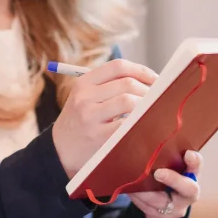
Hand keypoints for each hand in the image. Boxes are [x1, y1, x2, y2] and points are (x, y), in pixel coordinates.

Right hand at [52, 58, 157, 178]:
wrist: (59, 151)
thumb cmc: (80, 122)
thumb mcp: (85, 98)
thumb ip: (110, 86)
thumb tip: (151, 81)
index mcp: (84, 83)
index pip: (118, 66)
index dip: (142, 70)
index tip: (156, 79)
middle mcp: (85, 97)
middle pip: (127, 83)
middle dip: (148, 90)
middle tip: (158, 99)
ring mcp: (90, 117)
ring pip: (129, 102)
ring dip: (146, 106)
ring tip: (151, 112)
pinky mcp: (98, 137)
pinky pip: (127, 124)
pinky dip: (140, 123)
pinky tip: (144, 126)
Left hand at [128, 150, 201, 217]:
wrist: (167, 206)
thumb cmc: (169, 177)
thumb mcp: (172, 167)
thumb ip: (168, 157)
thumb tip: (148, 142)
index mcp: (192, 174)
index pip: (197, 165)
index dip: (194, 161)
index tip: (187, 154)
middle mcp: (189, 193)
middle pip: (188, 189)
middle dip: (172, 179)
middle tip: (158, 173)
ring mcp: (177, 208)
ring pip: (160, 201)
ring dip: (144, 192)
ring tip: (132, 182)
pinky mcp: (163, 216)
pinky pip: (148, 208)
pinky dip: (137, 198)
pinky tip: (129, 190)